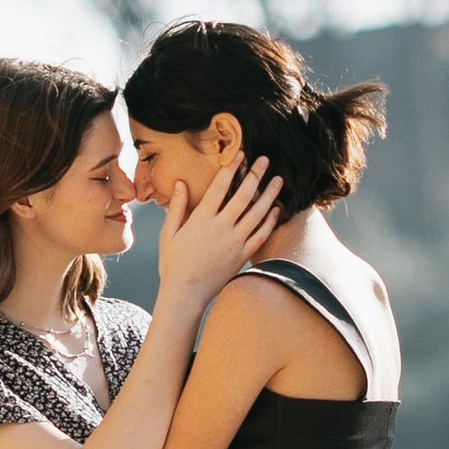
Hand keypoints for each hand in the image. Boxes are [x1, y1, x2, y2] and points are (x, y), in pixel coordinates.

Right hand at [151, 153, 282, 311]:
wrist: (186, 294)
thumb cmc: (173, 263)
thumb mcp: (169, 233)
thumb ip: (177, 206)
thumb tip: (180, 182)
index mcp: (202, 219)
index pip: (220, 187)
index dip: (232, 168)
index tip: (241, 154)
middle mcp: (221, 227)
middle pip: (244, 195)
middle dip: (256, 174)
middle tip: (265, 160)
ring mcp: (235, 242)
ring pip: (258, 213)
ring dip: (270, 194)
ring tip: (278, 180)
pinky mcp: (243, 255)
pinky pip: (261, 235)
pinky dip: (271, 221)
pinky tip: (276, 209)